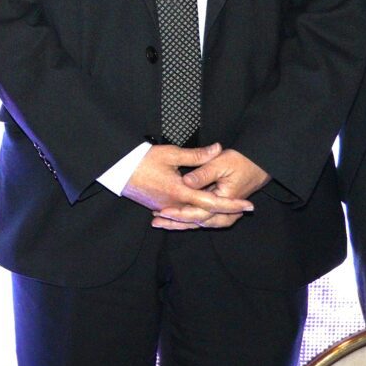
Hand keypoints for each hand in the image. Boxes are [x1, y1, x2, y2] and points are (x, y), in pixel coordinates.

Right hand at [122, 143, 255, 227]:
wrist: (116, 170)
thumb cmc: (141, 160)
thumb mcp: (171, 153)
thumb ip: (197, 155)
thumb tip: (218, 148)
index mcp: (180, 192)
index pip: (212, 203)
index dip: (232, 204)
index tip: (249, 205)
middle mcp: (175, 205)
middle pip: (205, 214)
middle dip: (226, 212)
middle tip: (244, 209)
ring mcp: (166, 208)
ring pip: (193, 216)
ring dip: (211, 215)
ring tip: (230, 212)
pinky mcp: (159, 206)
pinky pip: (181, 214)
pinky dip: (194, 215)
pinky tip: (201, 212)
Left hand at [154, 147, 269, 231]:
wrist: (258, 165)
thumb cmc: (240, 161)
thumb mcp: (220, 163)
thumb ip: (202, 174)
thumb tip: (185, 182)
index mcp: (225, 200)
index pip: (200, 213)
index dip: (180, 213)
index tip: (164, 210)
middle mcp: (226, 211)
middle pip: (198, 223)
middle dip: (177, 223)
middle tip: (157, 221)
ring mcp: (225, 213)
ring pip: (201, 224)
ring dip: (181, 224)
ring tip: (160, 222)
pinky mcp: (221, 210)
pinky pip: (204, 219)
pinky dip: (189, 220)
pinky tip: (173, 219)